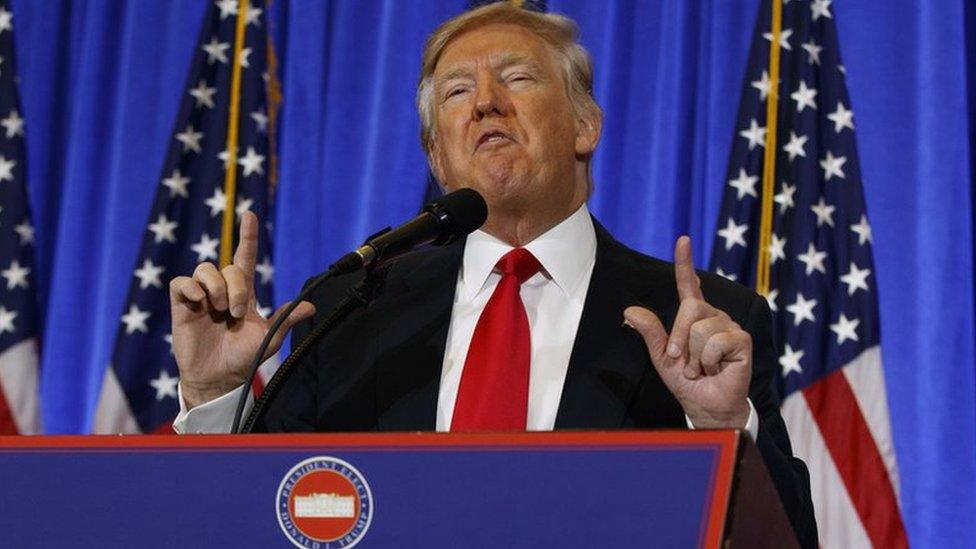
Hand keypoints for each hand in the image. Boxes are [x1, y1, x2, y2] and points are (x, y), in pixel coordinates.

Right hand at [169, 211, 314, 408]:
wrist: (218, 379)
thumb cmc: (243, 359)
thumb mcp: (268, 339)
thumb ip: (286, 320)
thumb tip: (311, 306)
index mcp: (243, 294)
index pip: (245, 258)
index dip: (248, 237)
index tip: (250, 215)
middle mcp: (222, 291)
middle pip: (228, 267)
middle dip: (235, 287)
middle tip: (236, 314)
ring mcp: (201, 297)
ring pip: (205, 269)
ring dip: (216, 287)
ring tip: (220, 310)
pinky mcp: (182, 306)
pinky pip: (181, 282)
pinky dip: (190, 287)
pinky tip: (198, 301)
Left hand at [624, 236, 750, 428]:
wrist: (707, 406)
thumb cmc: (687, 381)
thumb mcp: (663, 357)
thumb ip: (650, 333)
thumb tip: (629, 311)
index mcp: (694, 317)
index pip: (688, 284)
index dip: (685, 262)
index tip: (683, 239)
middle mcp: (713, 316)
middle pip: (690, 308)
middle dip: (679, 339)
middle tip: (684, 362)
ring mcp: (729, 326)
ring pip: (701, 329)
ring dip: (695, 357)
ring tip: (703, 368)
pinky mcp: (742, 340)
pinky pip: (716, 342)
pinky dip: (709, 361)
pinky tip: (717, 369)